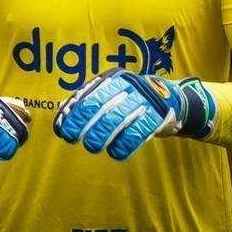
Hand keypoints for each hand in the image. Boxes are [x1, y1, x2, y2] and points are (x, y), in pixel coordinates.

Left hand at [53, 69, 215, 160]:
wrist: (170, 99)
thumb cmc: (130, 99)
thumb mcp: (111, 94)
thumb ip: (88, 101)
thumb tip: (61, 113)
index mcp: (114, 79)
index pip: (89, 96)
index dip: (75, 114)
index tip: (64, 130)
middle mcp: (129, 85)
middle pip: (102, 106)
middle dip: (85, 124)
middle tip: (74, 139)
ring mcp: (145, 100)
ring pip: (119, 118)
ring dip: (103, 135)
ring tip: (93, 146)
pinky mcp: (159, 115)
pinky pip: (139, 131)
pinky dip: (126, 143)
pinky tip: (116, 153)